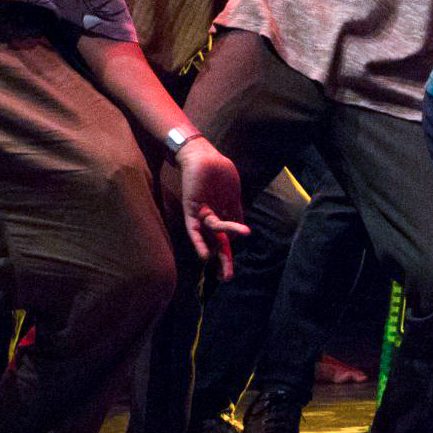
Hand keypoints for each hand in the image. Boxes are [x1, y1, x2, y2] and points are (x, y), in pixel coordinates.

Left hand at [177, 138, 250, 278]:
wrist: (202, 154)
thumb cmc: (218, 169)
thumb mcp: (233, 192)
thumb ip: (236, 210)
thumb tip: (241, 231)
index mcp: (223, 214)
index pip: (227, 238)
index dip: (231, 253)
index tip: (231, 270)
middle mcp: (211, 217)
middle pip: (218, 243)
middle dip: (224, 261)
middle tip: (228, 279)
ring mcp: (201, 215)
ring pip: (211, 238)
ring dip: (219, 252)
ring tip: (224, 266)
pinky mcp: (192, 210)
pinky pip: (194, 230)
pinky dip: (200, 242)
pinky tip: (205, 256)